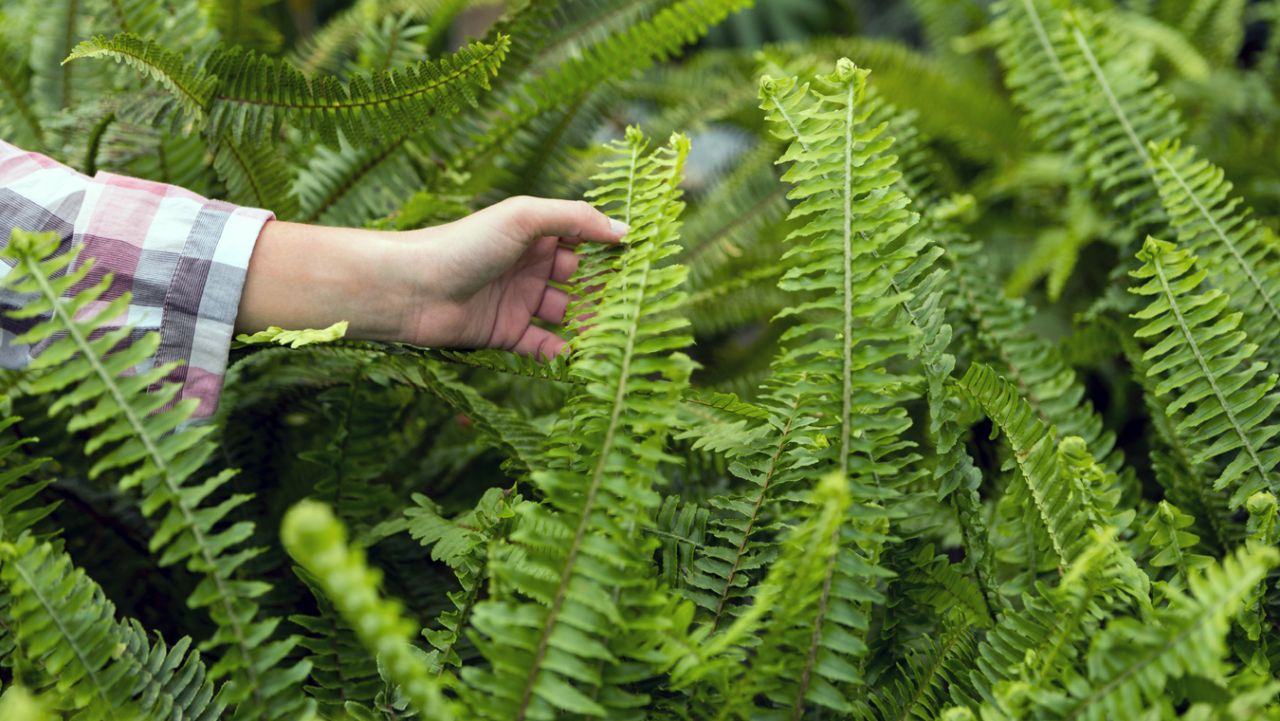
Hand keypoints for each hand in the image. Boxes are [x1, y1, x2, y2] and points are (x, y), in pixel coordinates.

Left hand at [400, 196, 628, 357]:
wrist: (411, 289)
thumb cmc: (464, 243)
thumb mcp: (524, 218)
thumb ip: (576, 220)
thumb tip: (625, 231)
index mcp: (535, 233)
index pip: (584, 239)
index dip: (611, 249)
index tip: (644, 261)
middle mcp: (529, 265)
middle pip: (580, 280)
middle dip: (606, 291)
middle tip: (635, 306)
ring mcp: (518, 300)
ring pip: (566, 314)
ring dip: (590, 324)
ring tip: (614, 335)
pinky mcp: (506, 333)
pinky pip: (543, 345)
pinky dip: (562, 351)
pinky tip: (580, 356)